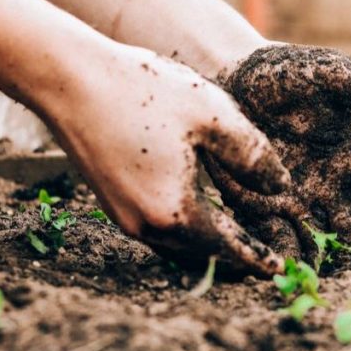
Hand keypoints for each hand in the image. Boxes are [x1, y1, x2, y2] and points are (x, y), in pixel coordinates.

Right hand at [39, 44, 290, 275]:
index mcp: (176, 212)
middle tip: (263, 260)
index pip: (228, 247)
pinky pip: (158, 230)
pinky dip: (184, 230)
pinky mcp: (111, 202)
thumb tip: (280, 187)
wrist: (69, 79)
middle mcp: (146, 226)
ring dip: (208, 246)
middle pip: (201, 254)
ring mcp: (124, 216)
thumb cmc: (143, 91)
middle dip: (234, 258)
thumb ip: (253, 155)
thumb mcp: (212, 115)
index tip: (278, 270)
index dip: (257, 258)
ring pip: (177, 245)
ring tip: (237, 240)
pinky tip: (198, 213)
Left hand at [207, 45, 350, 261]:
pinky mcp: (263, 210)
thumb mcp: (327, 75)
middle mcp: (334, 186)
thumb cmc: (286, 74)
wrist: (230, 79)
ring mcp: (300, 201)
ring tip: (327, 286)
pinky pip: (276, 238)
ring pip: (319, 240)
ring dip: (324, 263)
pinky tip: (283, 273)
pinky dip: (282, 256)